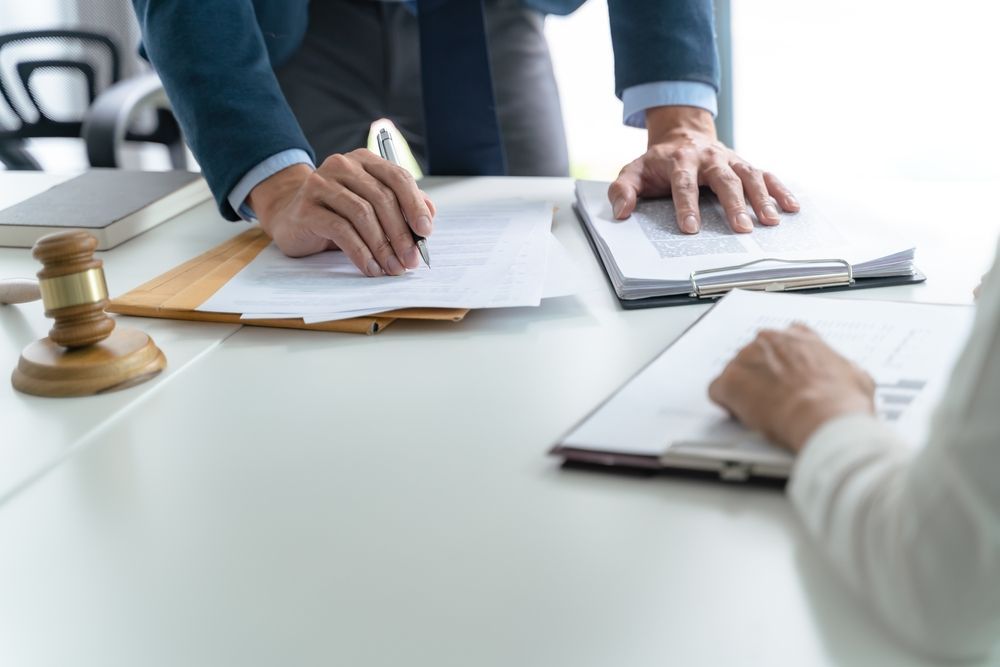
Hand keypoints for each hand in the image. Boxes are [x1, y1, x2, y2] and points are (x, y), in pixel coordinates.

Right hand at [248, 150, 434, 275]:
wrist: (289, 216)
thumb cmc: (337, 213)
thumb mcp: (371, 207)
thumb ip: (400, 207)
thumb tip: (428, 218)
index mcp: (364, 161)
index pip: (397, 177)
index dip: (415, 205)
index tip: (426, 232)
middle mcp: (342, 166)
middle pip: (382, 198)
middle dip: (401, 234)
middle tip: (411, 260)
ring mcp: (321, 184)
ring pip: (363, 214)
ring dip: (383, 246)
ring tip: (392, 268)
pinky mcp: (306, 208)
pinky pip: (341, 230)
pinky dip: (360, 252)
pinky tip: (370, 267)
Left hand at [608, 106, 798, 233]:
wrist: (682, 136)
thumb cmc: (657, 163)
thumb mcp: (633, 171)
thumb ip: (624, 190)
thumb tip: (621, 213)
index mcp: (680, 160)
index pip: (684, 184)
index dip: (686, 206)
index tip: (690, 229)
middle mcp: (709, 157)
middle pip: (724, 179)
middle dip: (734, 204)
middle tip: (742, 229)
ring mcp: (731, 160)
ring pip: (749, 176)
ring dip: (762, 198)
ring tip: (771, 222)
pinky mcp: (745, 164)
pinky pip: (766, 175)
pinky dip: (780, 190)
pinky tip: (792, 208)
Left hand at [708, 324, 875, 451]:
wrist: (823, 417)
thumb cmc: (841, 401)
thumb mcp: (858, 378)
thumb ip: (843, 370)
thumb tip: (848, 378)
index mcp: (800, 337)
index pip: (786, 338)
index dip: (785, 359)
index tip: (786, 373)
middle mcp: (770, 340)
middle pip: (758, 355)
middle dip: (764, 375)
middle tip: (775, 398)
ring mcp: (746, 358)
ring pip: (738, 373)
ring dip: (745, 390)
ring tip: (762, 412)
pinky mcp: (729, 381)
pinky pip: (719, 392)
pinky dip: (727, 404)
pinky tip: (742, 416)